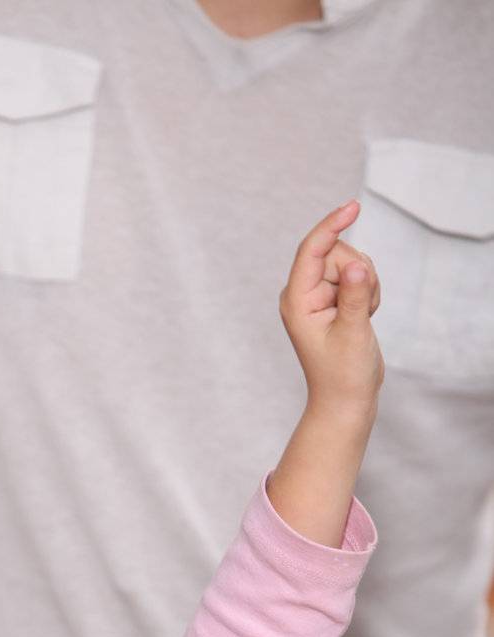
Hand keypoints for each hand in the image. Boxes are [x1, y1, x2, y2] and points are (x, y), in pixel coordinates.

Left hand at [279, 200, 384, 424]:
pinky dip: (369, 290)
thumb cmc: (344, 374)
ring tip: (362, 316)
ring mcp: (317, 295)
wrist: (346, 399)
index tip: (354, 207)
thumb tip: (358, 265)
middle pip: (337, 252)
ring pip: (352, 261)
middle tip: (362, 307)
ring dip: (367, 283)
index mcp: (296, 301)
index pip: (312, 250)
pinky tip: (363, 316)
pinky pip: (359, 274)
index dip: (332, 225)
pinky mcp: (334, 298)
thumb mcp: (353, 333)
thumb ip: (356, 296)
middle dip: (358, 271)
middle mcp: (302, 294)